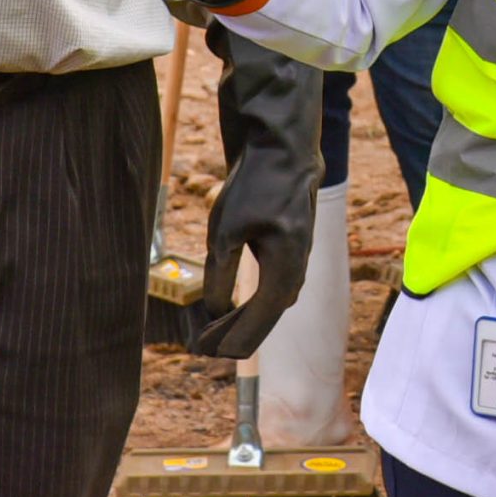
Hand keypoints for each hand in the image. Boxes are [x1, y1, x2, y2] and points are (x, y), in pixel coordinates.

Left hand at [192, 27, 324, 358]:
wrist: (283, 148)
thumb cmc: (256, 184)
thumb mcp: (226, 231)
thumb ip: (220, 276)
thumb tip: (213, 313)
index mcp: (283, 272)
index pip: (255, 327)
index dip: (224, 342)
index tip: (197, 349)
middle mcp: (296, 273)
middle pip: (265, 323)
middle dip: (231, 337)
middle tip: (198, 344)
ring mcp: (297, 263)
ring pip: (270, 308)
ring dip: (240, 322)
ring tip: (209, 328)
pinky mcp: (291, 250)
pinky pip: (272, 291)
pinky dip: (249, 303)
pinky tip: (230, 303)